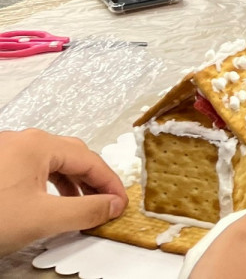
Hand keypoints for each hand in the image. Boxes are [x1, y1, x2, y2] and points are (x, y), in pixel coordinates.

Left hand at [0, 129, 126, 256]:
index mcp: (39, 144)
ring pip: (49, 162)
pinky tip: (46, 202)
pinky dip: (47, 184)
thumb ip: (85, 211)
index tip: (121, 205)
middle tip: (105, 203)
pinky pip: (30, 168)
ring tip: (78, 206)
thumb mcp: (42, 218)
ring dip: (69, 183)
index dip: (109, 184)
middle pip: (71, 155)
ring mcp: (5, 150)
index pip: (90, 159)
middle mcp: (23, 140)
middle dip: (91, 180)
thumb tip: (113, 206)